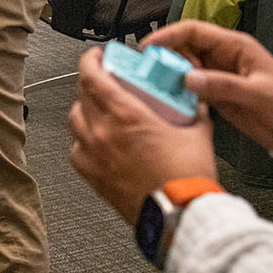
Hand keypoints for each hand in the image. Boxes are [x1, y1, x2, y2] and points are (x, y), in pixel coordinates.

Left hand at [68, 46, 217, 223]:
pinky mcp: (92, 176)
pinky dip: (82, 140)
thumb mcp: (197, 133)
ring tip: (100, 110)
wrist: (180, 216)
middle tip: (105, 82)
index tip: (97, 56)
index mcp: (125, 115)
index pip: (92, 75)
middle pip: (81, 95)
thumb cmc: (187, 180)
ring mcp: (94, 154)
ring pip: (74, 120)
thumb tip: (194, 101)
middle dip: (91, 83)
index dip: (90, 60)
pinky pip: (75, 149)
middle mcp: (102, 131)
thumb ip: (194, 111)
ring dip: (84, 109)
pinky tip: (96, 141)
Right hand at [142, 20, 272, 152]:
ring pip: (183, 66)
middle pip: (183, 47)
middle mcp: (222, 57)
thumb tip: (188, 78)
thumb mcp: (258, 94)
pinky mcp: (216, 93)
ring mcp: (218, 75)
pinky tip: (173, 99)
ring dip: (170, 74)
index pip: (193, 31)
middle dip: (165, 56)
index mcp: (234, 46)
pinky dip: (178, 90)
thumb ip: (223, 86)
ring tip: (160, 87)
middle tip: (151, 72)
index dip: (168, 35)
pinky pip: (189, 86)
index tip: (149, 46)